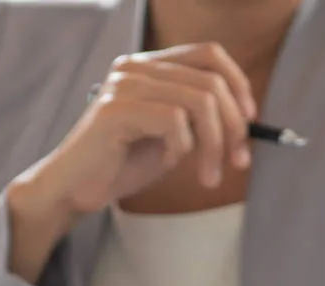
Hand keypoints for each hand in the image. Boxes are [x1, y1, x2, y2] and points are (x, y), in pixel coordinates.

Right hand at [5, 42, 256, 281]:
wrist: (73, 191)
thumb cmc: (119, 166)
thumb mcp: (171, 138)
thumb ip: (200, 121)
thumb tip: (246, 120)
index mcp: (149, 66)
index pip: (209, 54)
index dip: (239, 85)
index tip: (251, 123)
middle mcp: (136, 67)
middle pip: (211, 81)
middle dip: (235, 126)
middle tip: (237, 163)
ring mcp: (125, 84)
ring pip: (199, 102)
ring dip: (214, 145)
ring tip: (209, 176)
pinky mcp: (117, 109)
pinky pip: (174, 122)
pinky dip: (180, 149)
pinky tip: (165, 163)